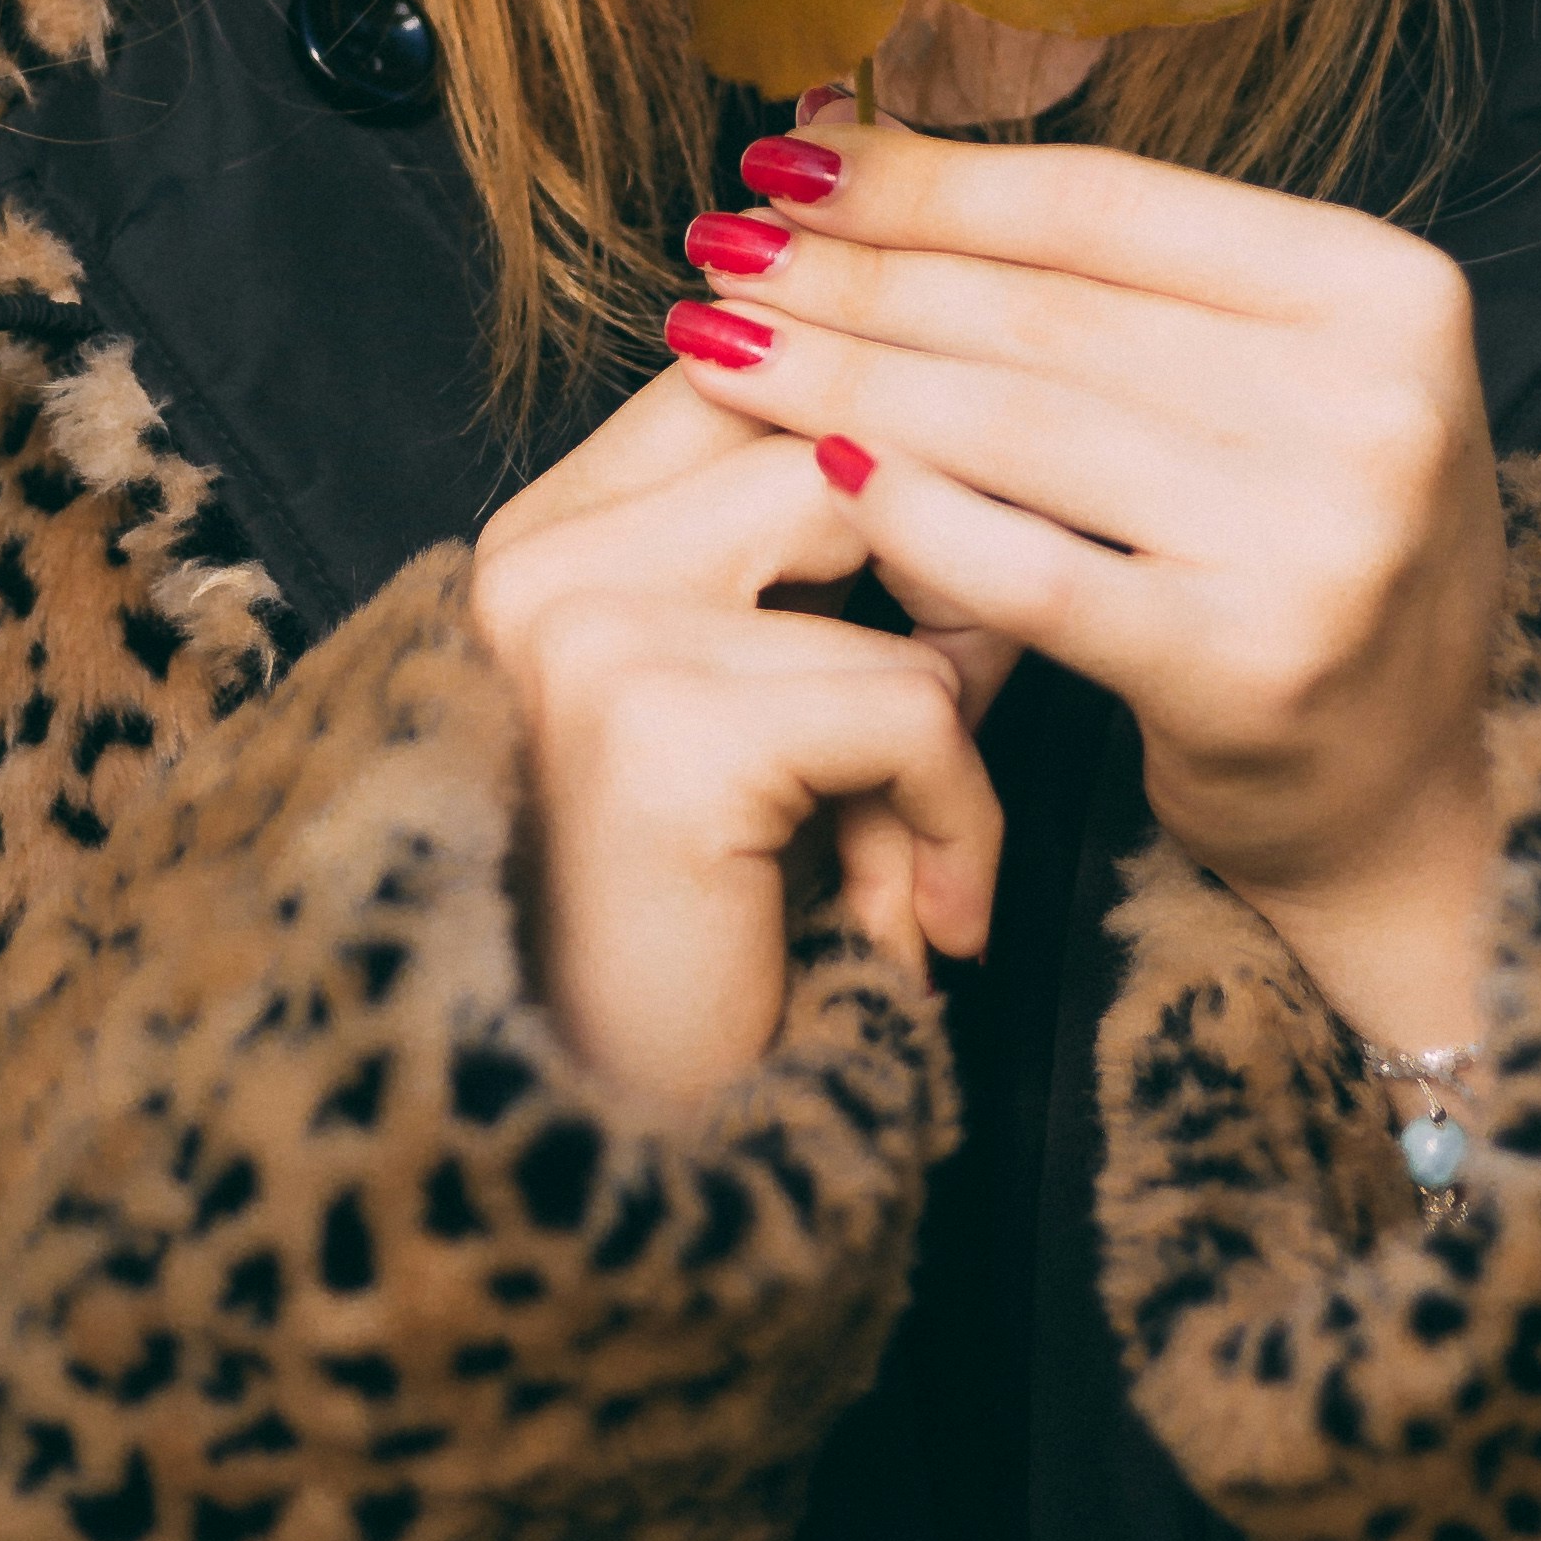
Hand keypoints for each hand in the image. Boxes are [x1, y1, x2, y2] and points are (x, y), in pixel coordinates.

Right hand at [470, 367, 1000, 1119]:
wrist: (630, 1172)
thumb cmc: (723, 952)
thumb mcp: (788, 727)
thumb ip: (854, 575)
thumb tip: (1010, 461)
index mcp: (542, 535)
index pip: (762, 368)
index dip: (906, 435)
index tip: (989, 556)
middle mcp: (529, 557)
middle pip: (834, 425)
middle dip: (952, 544)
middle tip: (980, 695)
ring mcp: (577, 629)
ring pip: (887, 538)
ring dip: (946, 708)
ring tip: (917, 849)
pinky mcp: (653, 728)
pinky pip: (911, 703)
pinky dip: (957, 819)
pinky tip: (916, 925)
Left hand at [665, 107, 1503, 1040]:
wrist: (1394, 795)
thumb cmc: (1294, 553)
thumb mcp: (1276, 381)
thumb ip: (1124, 279)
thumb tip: (863, 145)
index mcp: (1388, 288)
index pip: (1107, 204)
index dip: (928, 177)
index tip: (787, 158)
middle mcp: (1375, 401)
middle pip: (1047, 311)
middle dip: (857, 275)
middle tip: (717, 249)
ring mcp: (1320, 537)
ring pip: (1017, 427)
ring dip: (842, 377)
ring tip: (719, 343)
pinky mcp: (1245, 667)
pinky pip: (1030, 572)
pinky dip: (910, 515)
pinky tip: (813, 470)